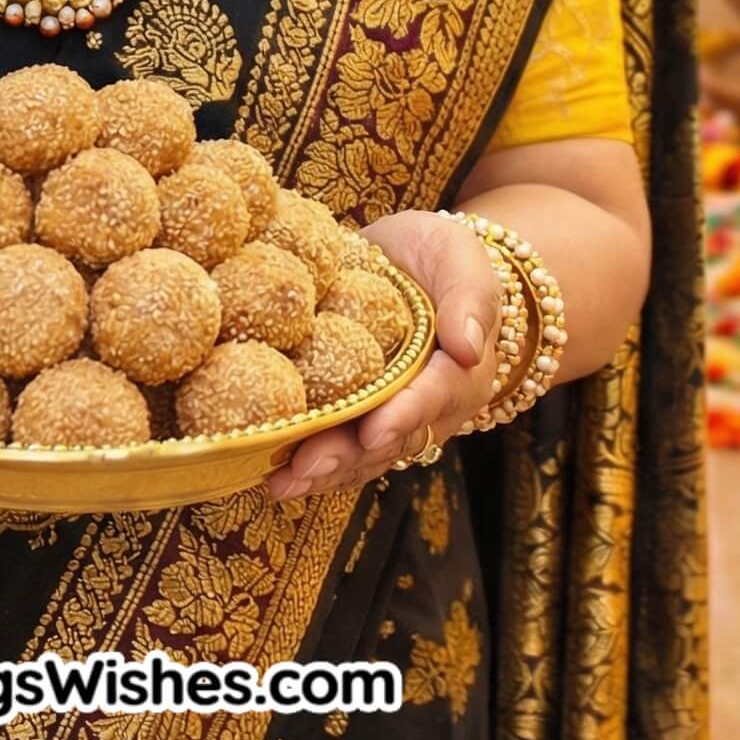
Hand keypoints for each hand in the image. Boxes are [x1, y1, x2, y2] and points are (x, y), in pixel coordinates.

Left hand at [262, 209, 500, 503]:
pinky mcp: (361, 410)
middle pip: (390, 438)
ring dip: (322, 470)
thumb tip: (469, 346)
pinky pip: (340, 443)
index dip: (403, 415)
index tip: (372, 432)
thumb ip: (469, 299)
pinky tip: (270, 471)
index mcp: (460, 371)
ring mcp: (392, 412)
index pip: (434, 396)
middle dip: (347, 455)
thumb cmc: (444, 257)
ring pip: (361, 453)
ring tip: (280, 481)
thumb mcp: (462, 260)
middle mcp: (428, 405)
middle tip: (305, 466)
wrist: (418, 258)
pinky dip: (309, 459)